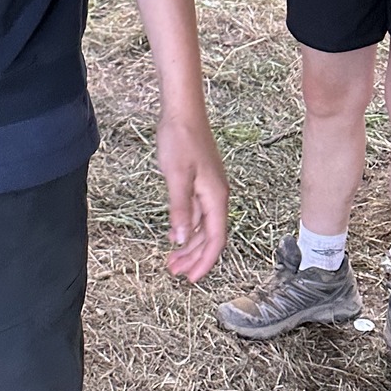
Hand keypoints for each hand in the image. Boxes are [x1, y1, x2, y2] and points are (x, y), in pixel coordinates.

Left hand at [156, 107, 229, 282]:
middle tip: (175, 273)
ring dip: (189, 244)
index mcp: (215, 197)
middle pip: (210, 236)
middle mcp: (217, 196)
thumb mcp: (176, 177)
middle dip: (195, 257)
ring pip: (203, 226)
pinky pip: (197, 213)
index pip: (215, 239)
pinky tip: (175, 234)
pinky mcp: (201, 181)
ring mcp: (210, 188)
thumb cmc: (180, 140)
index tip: (191, 279)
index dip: (204, 262)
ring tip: (173, 260)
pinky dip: (187, 227)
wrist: (182, 111)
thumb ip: (180, 210)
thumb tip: (181, 240)